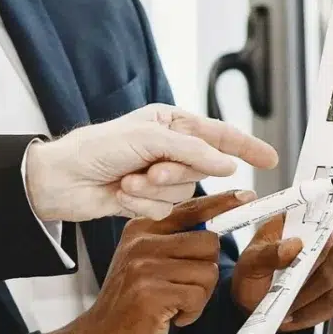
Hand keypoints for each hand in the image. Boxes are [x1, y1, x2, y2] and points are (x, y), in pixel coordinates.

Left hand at [23, 106, 277, 221]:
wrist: (60, 179)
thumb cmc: (98, 148)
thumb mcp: (149, 139)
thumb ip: (192, 151)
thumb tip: (227, 164)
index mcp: (171, 123)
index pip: (219, 134)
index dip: (246, 146)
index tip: (271, 159)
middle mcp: (168, 148)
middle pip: (202, 169)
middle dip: (176, 173)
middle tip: (151, 170)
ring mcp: (158, 176)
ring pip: (183, 193)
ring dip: (154, 191)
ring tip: (128, 182)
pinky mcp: (146, 201)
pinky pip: (164, 210)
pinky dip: (143, 205)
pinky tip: (120, 195)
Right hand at [40, 192, 248, 333]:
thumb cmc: (131, 301)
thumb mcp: (145, 260)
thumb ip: (173, 240)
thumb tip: (215, 226)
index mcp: (142, 227)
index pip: (190, 208)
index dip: (222, 202)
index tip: (247, 195)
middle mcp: (142, 241)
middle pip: (208, 242)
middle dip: (205, 270)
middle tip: (185, 288)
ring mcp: (145, 266)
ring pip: (206, 271)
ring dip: (199, 296)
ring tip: (175, 304)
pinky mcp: (152, 293)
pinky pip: (197, 296)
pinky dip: (191, 312)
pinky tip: (170, 317)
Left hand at [228, 216, 332, 333]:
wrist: (253, 298)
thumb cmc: (253, 273)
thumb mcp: (249, 262)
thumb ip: (267, 253)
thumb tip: (293, 245)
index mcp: (302, 223)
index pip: (321, 228)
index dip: (317, 246)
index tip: (302, 265)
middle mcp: (326, 240)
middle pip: (332, 261)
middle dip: (309, 283)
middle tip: (287, 296)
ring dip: (310, 302)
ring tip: (287, 312)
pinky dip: (314, 313)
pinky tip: (294, 317)